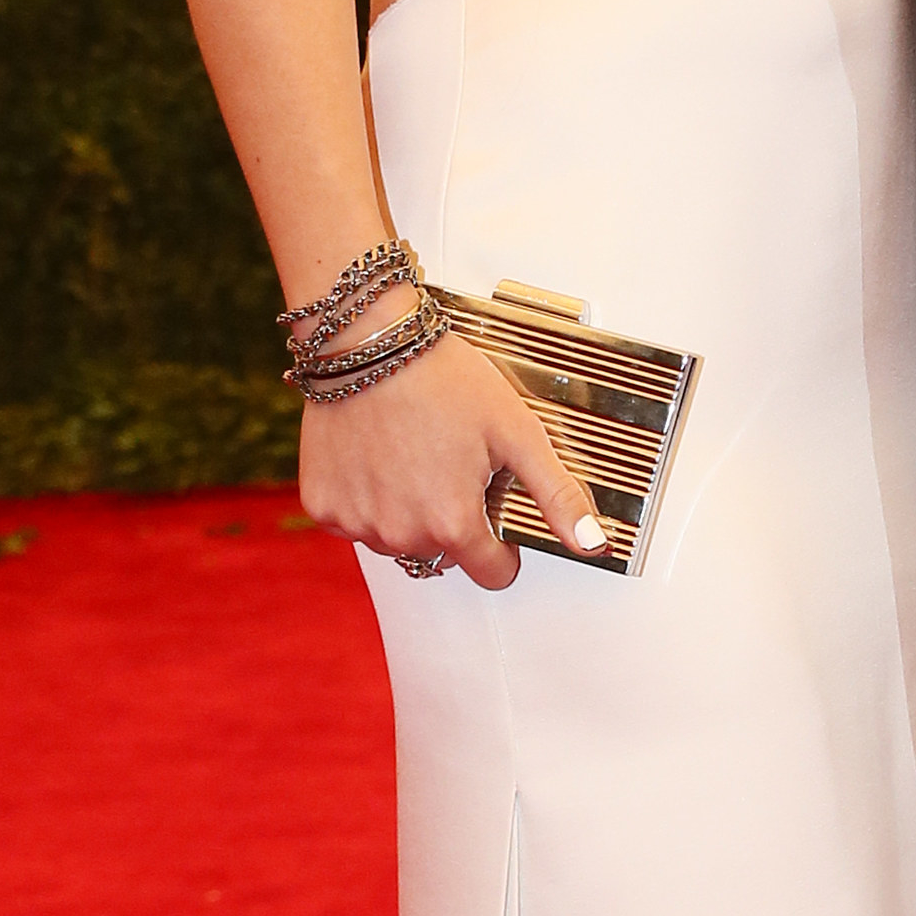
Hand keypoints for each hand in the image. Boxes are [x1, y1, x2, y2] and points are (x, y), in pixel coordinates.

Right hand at [295, 303, 606, 589]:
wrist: (369, 342)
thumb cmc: (444, 378)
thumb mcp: (516, 432)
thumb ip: (556, 494)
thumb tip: (593, 544)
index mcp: (452, 523)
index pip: (491, 574)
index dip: (502, 549)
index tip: (494, 515)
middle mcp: (400, 534)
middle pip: (443, 556)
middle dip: (454, 522)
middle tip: (454, 466)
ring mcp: (356, 523)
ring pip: (398, 541)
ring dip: (409, 514)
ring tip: (415, 457)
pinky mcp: (322, 505)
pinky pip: (355, 522)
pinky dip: (369, 500)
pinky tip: (378, 458)